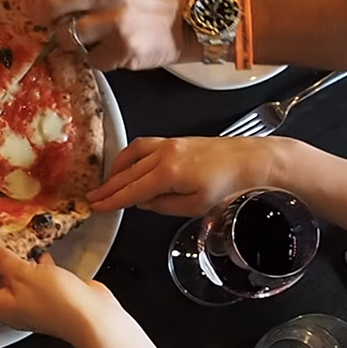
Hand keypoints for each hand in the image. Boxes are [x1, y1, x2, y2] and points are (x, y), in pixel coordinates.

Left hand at [0, 245, 118, 347]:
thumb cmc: (55, 301)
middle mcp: (17, 310)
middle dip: (2, 268)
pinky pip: (41, 281)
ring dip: (22, 266)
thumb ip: (4, 260)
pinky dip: (40, 268)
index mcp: (2, 308)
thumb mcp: (22, 273)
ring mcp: (36, 306)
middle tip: (4, 249)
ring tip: (23, 248)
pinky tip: (45, 255)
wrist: (91, 316)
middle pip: (0, 290)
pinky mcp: (54, 299)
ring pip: (22, 283)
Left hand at [22, 0, 198, 70]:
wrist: (193, 19)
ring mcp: (114, 21)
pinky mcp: (122, 49)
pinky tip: (110, 51)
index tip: (30, 3)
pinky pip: (91, 59)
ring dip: (71, 41)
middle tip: (41, 23)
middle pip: (52, 3)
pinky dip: (96, 59)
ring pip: (67, 35)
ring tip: (87, 39)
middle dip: (40, 15)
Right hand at [88, 136, 291, 215]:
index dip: (112, 200)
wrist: (253, 160)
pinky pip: (142, 146)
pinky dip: (130, 156)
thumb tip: (143, 203)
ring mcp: (168, 144)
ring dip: (117, 169)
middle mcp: (163, 154)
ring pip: (132, 155)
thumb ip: (164, 205)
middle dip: (109, 187)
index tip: (97, 207)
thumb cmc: (229, 186)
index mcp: (167, 173)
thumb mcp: (195, 206)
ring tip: (108, 183)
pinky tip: (129, 165)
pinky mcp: (175, 140)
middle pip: (128, 173)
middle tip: (93, 198)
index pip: (132, 190)